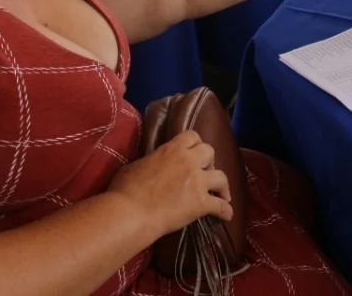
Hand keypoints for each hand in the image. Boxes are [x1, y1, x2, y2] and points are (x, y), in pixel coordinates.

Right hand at [108, 130, 232, 237]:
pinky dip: (225, 211)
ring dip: (222, 185)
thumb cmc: (124, 190)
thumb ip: (150, 161)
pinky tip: (227, 215)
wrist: (130, 213)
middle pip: (210, 151)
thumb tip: (150, 165)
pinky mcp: (201, 203)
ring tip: (222, 194)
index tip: (193, 154)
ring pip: (222, 177)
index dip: (195, 144)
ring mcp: (197, 182)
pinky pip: (220, 206)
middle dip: (209, 161)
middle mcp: (189, 162)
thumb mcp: (135, 166)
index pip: (193, 136)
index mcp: (172, 150)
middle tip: (203, 173)